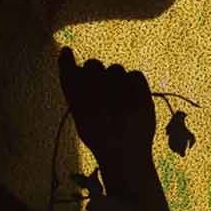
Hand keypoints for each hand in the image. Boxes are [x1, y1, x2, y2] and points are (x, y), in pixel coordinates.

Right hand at [58, 46, 155, 170]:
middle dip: (95, 72)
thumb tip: (67, 53)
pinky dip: (133, 82)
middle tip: (100, 88)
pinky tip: (130, 96)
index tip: (67, 52)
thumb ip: (73, 88)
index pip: (70, 74)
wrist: (126, 158)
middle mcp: (100, 102)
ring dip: (114, 78)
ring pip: (115, 68)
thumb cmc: (100, 136)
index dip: (67, 61)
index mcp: (81, 107)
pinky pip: (135, 74)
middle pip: (93, 65)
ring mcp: (124, 99)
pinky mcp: (143, 99)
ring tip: (118, 98)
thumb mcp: (80, 116)